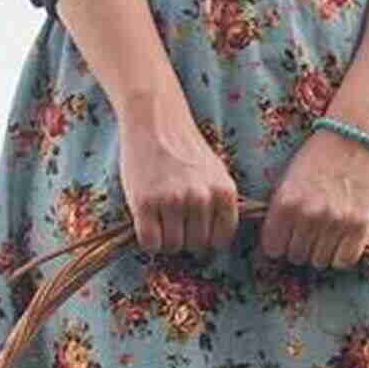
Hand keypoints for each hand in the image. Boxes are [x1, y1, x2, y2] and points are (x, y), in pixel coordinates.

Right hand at [117, 93, 238, 256]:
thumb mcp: (216, 174)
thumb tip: (215, 245)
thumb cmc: (185, 150)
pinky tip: (148, 221)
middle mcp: (201, 198)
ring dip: (166, 240)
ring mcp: (172, 201)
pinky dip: (149, 240)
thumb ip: (220, 205)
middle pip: (196, 246)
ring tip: (161, 217)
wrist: (154, 120)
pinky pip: (150, 244)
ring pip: (173, 247)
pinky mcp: (144, 203)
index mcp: (224, 192)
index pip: (221, 241)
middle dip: (186, 238)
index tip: (196, 227)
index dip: (207, 239)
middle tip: (175, 219)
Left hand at [256, 124, 368, 269]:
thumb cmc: (317, 157)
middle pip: (297, 257)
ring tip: (328, 228)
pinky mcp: (360, 226)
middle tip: (311, 228)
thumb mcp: (287, 180)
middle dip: (302, 246)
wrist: (356, 134)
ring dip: (322, 250)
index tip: (287, 234)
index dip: (280, 243)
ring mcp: (335, 222)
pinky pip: (344, 260)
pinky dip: (342, 253)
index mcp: (285, 203)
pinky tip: (342, 236)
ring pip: (320, 261)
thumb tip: (274, 249)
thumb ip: (279, 213)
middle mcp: (308, 215)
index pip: (273, 249)